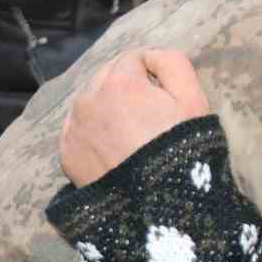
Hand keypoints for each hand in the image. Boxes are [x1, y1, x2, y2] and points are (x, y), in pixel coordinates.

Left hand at [61, 50, 210, 185]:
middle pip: (107, 76)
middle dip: (125, 86)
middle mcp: (88, 98)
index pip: (134, 58)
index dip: (153, 72)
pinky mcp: (67, 153)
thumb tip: (151, 55)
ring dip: (107, 106)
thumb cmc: (181, 148)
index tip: (165, 94)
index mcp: (119, 81)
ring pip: (90, 101)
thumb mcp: (194, 99)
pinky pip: (78, 129)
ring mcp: (74, 127)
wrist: (159, 205)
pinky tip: (111, 148)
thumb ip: (173, 62)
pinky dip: (92, 131)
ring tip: (129, 131)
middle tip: (148, 113)